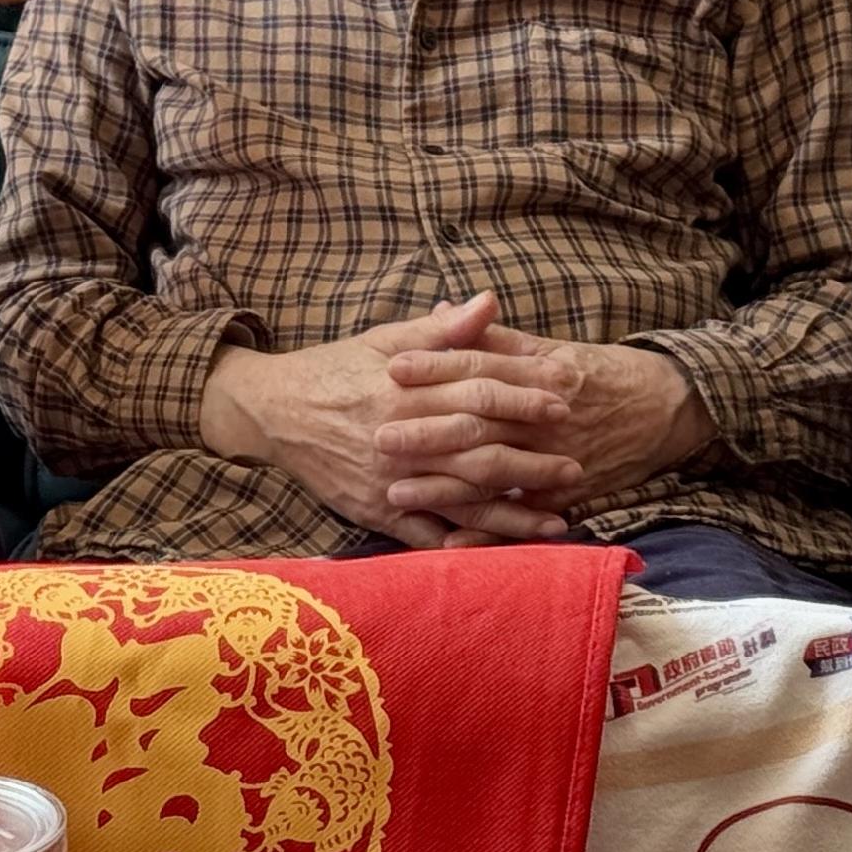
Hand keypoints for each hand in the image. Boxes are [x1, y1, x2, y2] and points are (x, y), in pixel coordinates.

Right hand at [200, 296, 579, 544]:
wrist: (273, 412)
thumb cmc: (335, 370)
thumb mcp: (384, 340)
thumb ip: (441, 329)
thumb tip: (489, 302)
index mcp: (405, 390)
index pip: (477, 390)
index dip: (524, 394)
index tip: (566, 398)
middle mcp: (399, 436)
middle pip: (477, 449)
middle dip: (531, 458)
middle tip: (577, 463)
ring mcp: (388, 479)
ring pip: (459, 499)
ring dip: (512, 511)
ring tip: (557, 518)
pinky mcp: (375, 511)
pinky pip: (426, 534)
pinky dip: (464, 543)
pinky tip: (502, 549)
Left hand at [378, 328, 710, 519]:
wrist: (665, 407)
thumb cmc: (598, 372)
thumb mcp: (550, 347)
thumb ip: (495, 337)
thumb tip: (445, 312)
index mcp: (540, 372)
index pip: (478, 365)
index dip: (435, 365)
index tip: (391, 367)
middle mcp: (547, 417)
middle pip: (478, 423)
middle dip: (426, 431)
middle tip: (378, 436)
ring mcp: (557, 459)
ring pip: (493, 475)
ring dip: (444, 487)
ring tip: (396, 492)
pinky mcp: (566, 496)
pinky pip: (520, 518)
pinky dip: (486, 533)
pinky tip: (447, 542)